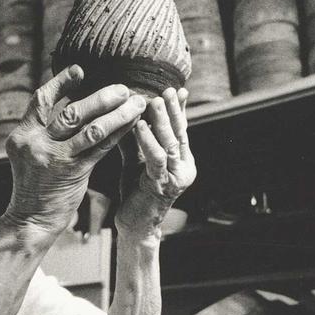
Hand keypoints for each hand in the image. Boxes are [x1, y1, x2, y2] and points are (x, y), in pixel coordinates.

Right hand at [3, 65, 146, 237]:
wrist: (32, 219)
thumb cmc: (35, 184)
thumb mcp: (29, 153)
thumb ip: (44, 130)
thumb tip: (73, 100)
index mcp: (22, 135)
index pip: (41, 100)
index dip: (60, 83)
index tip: (81, 70)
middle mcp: (36, 144)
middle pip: (72, 112)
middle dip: (101, 98)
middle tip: (123, 89)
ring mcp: (55, 158)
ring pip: (92, 129)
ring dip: (118, 114)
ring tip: (137, 103)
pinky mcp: (73, 173)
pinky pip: (101, 148)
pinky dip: (118, 133)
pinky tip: (132, 124)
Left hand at [116, 87, 195, 238]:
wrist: (135, 225)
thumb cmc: (136, 192)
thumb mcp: (137, 160)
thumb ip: (137, 139)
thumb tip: (129, 111)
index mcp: (182, 160)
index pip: (182, 130)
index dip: (180, 110)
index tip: (178, 89)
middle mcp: (185, 168)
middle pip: (180, 133)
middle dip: (173, 110)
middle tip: (166, 90)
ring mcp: (176, 178)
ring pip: (171, 143)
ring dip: (162, 121)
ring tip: (154, 101)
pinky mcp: (163, 186)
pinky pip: (156, 159)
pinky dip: (148, 141)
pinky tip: (139, 126)